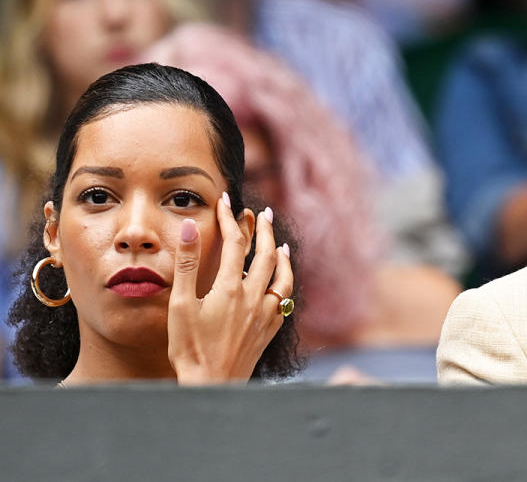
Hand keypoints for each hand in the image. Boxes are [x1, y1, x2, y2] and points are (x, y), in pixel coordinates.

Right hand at [167, 192, 293, 384]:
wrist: (211, 385)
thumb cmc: (190, 348)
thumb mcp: (180, 304)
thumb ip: (187, 264)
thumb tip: (193, 227)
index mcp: (230, 288)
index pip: (234, 243)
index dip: (231, 219)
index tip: (227, 201)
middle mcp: (254, 298)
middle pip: (265, 256)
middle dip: (264, 232)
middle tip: (264, 214)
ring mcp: (265, 315)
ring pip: (282, 279)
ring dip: (282, 258)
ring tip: (281, 245)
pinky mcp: (269, 331)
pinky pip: (285, 302)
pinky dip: (285, 286)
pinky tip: (282, 284)